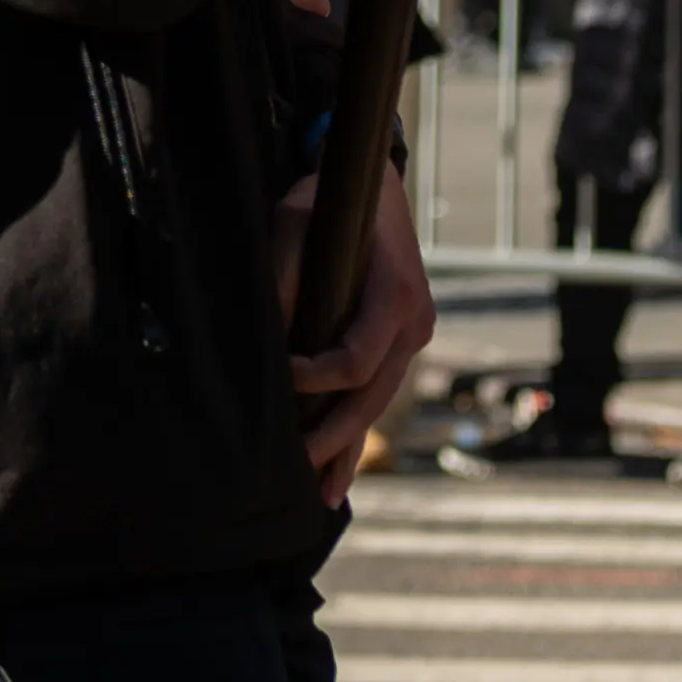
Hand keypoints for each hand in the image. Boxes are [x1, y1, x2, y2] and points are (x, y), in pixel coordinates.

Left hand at [272, 162, 433, 510]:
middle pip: (372, 396)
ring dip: (347, 448)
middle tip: (294, 467)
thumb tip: (266, 340)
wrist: (373, 185)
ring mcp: (412, 338)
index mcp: (398, 295)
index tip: (281, 376)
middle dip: (334, 437)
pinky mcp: (399, 345)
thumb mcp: (297, 221)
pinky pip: (376, 394)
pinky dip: (356, 434)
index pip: (358, 358)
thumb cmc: (332, 200)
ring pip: (376, 404)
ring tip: (321, 496)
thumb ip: (285, 276)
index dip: (317, 377)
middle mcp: (415, 324)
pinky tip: (338, 476)